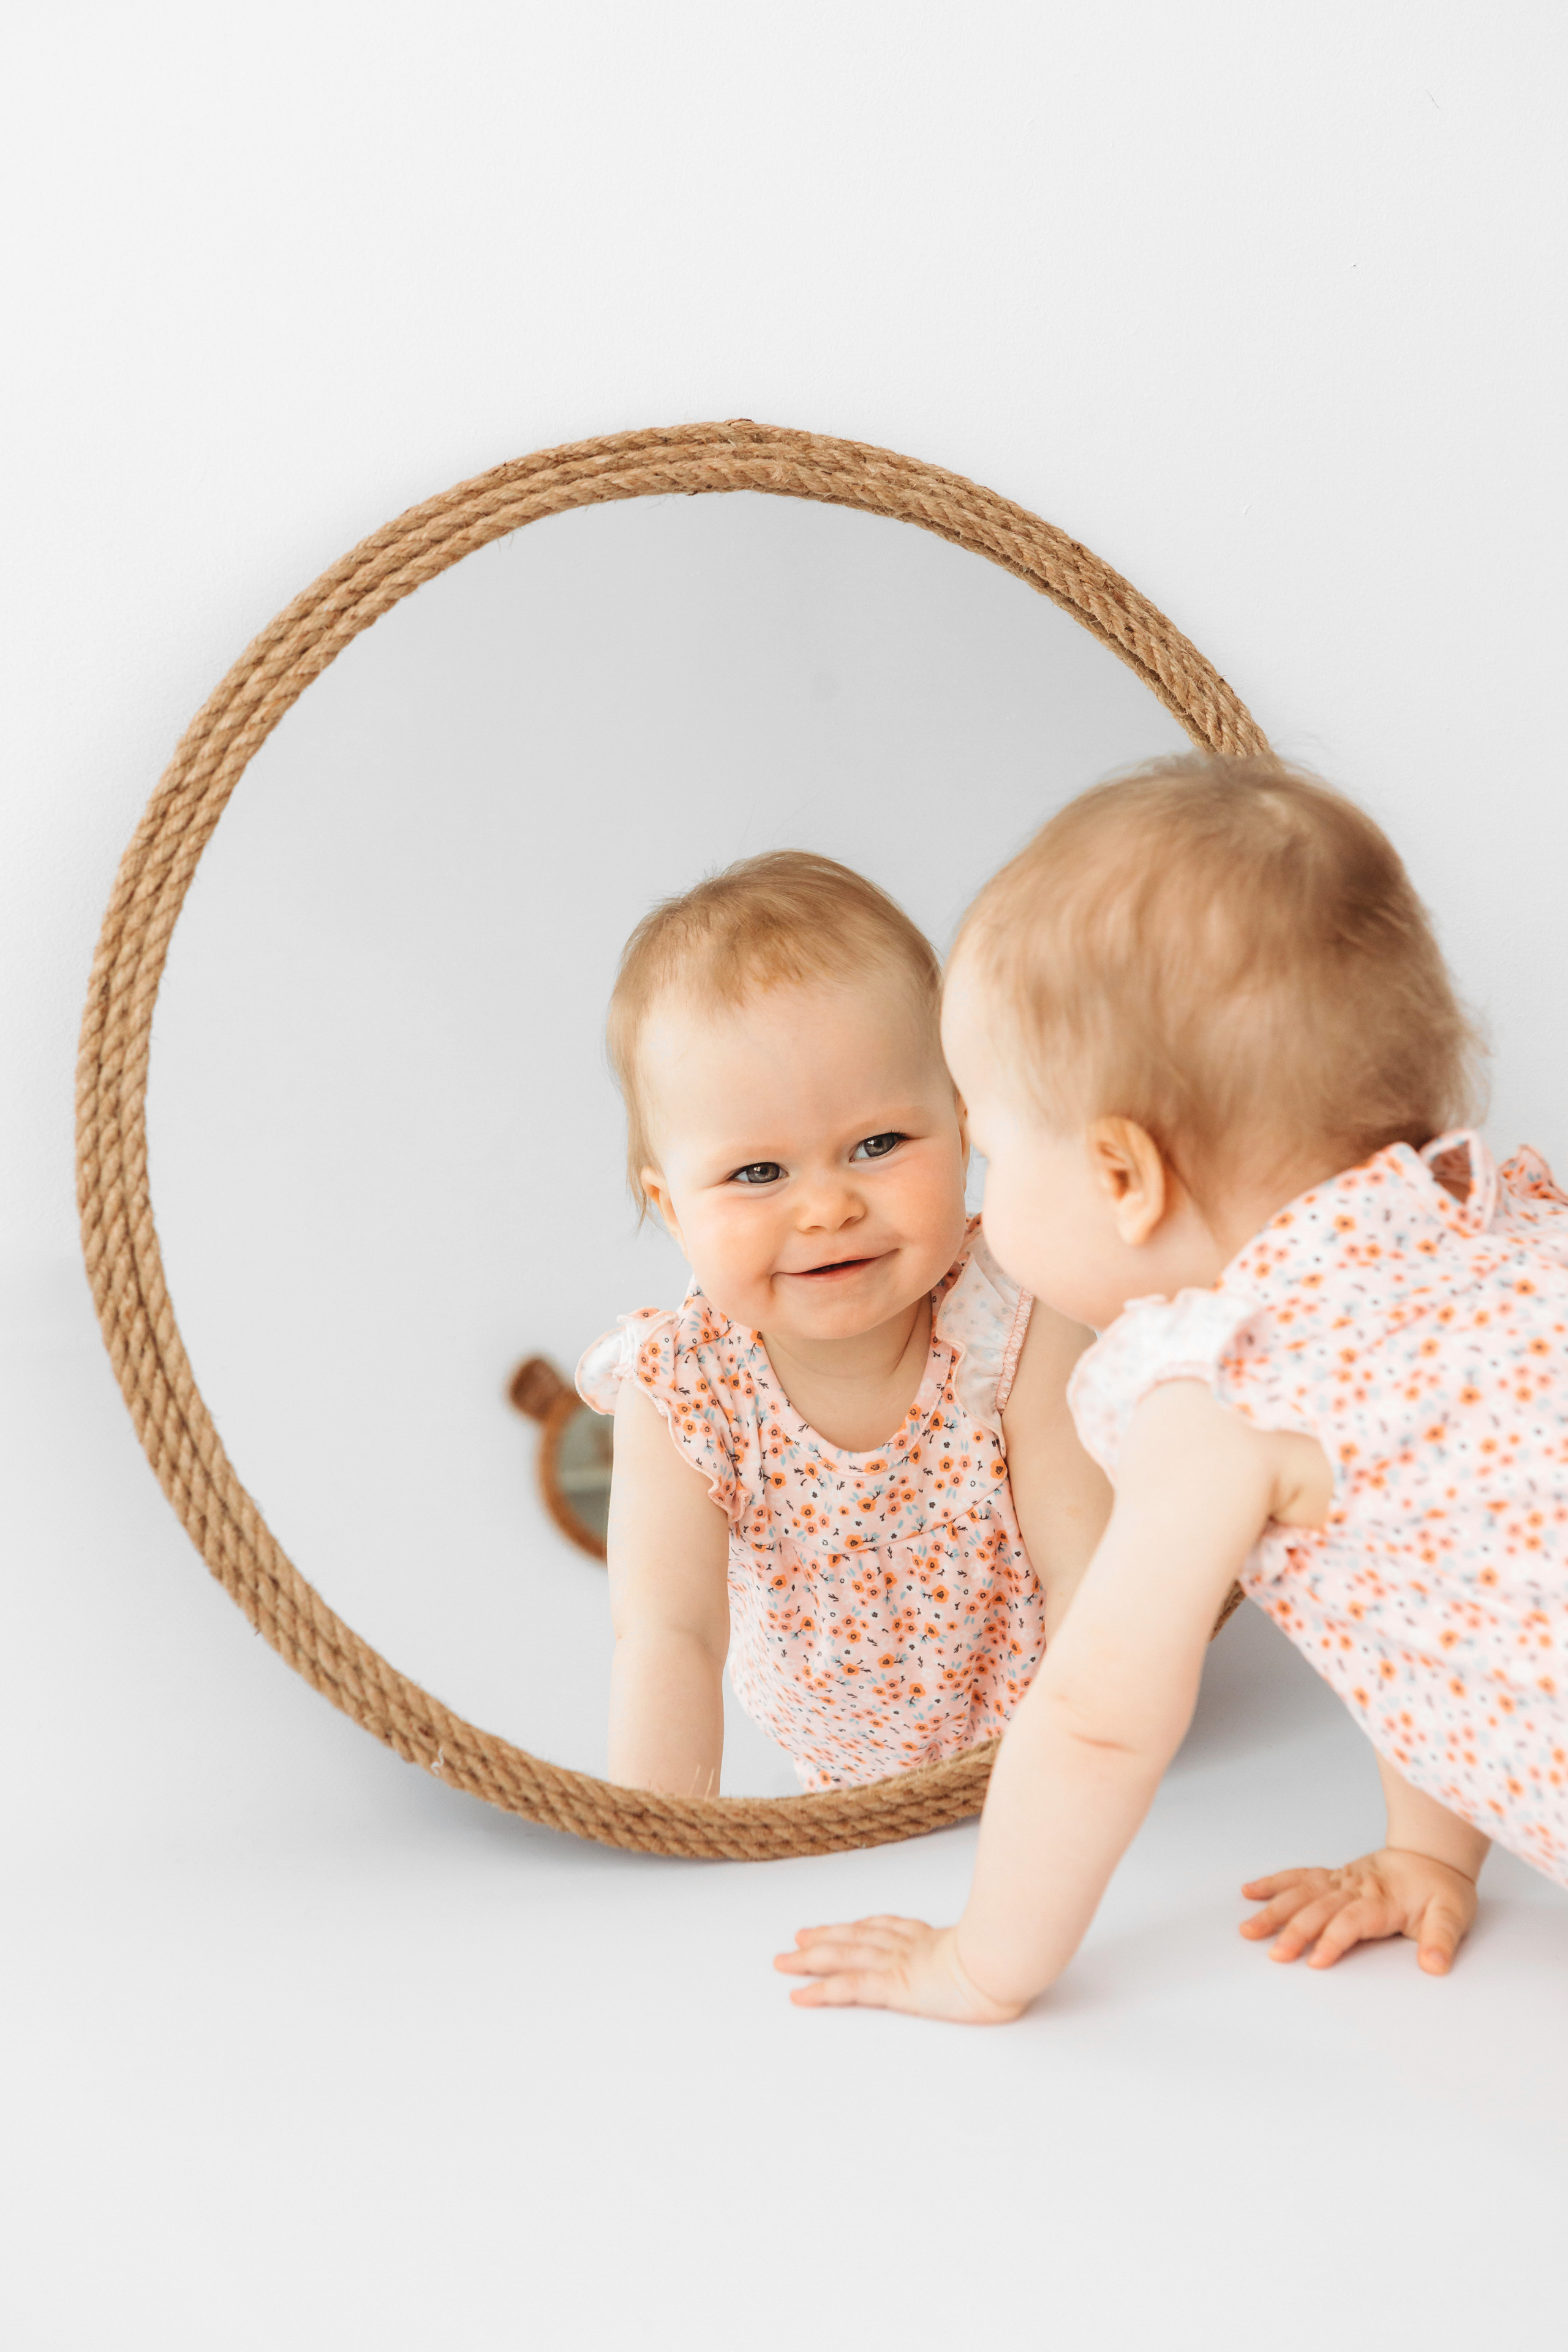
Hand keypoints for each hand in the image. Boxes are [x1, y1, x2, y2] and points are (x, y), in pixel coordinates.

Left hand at [774, 1916, 1026, 2022]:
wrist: (1006, 1960)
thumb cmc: (1011, 1958)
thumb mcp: (998, 1952)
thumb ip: (987, 1951)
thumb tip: (1007, 1954)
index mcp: (933, 1939)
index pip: (888, 1928)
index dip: (861, 1926)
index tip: (844, 1926)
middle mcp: (909, 1945)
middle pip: (857, 1937)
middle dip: (826, 1938)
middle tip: (799, 1939)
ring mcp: (898, 1964)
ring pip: (844, 1956)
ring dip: (811, 1960)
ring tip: (785, 1962)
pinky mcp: (893, 1986)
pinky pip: (849, 1987)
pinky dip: (821, 1990)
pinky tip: (800, 1994)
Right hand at [1240, 1848, 1478, 1974]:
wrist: (1432, 1853)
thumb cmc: (1441, 1887)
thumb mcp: (1454, 1913)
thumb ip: (1441, 1939)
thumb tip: (1434, 1964)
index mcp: (1382, 1899)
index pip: (1351, 1920)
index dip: (1333, 1939)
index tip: (1316, 1960)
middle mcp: (1355, 1887)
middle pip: (1319, 1908)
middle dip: (1295, 1932)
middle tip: (1275, 1954)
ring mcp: (1340, 1880)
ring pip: (1301, 1893)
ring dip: (1275, 1910)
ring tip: (1249, 1929)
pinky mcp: (1332, 1877)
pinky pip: (1299, 1877)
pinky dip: (1274, 1883)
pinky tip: (1251, 1891)